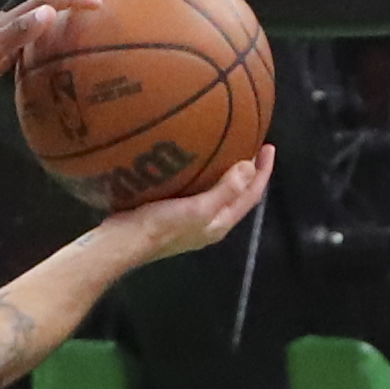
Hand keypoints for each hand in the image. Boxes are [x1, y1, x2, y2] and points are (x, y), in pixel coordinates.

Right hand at [109, 145, 275, 262]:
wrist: (122, 243)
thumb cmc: (160, 226)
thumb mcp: (197, 208)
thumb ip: (225, 190)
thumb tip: (249, 167)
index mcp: (219, 223)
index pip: (251, 195)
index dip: (263, 172)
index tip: (267, 146)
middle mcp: (209, 224)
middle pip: (237, 196)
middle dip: (248, 173)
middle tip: (250, 145)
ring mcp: (189, 221)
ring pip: (217, 194)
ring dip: (225, 174)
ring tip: (226, 152)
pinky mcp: (170, 216)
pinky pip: (196, 192)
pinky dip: (202, 177)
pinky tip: (191, 164)